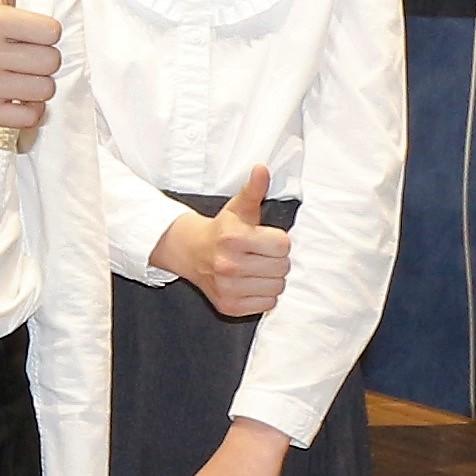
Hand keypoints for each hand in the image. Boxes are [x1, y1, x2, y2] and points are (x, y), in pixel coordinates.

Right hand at [0, 0, 59, 128]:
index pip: (53, 32)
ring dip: (35, 83)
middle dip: (40, 57)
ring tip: (12, 72)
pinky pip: (31, 117)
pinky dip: (27, 109)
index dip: (42, 31)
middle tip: (16, 52)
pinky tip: (9, 93)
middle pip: (53, 63)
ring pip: (45, 91)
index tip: (19, 30)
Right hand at [157, 166, 289, 317]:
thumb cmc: (222, 230)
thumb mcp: (238, 207)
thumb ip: (254, 189)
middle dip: (275, 259)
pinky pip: (268, 304)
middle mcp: (229, 265)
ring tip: (255, 269)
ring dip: (271, 278)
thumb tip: (262, 169)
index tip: (263, 239)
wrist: (191, 253)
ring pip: (277, 287)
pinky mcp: (229, 306)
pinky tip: (250, 283)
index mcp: (234, 238)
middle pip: (283, 267)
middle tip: (259, 254)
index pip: (284, 245)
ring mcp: (228, 288)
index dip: (278, 241)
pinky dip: (263, 296)